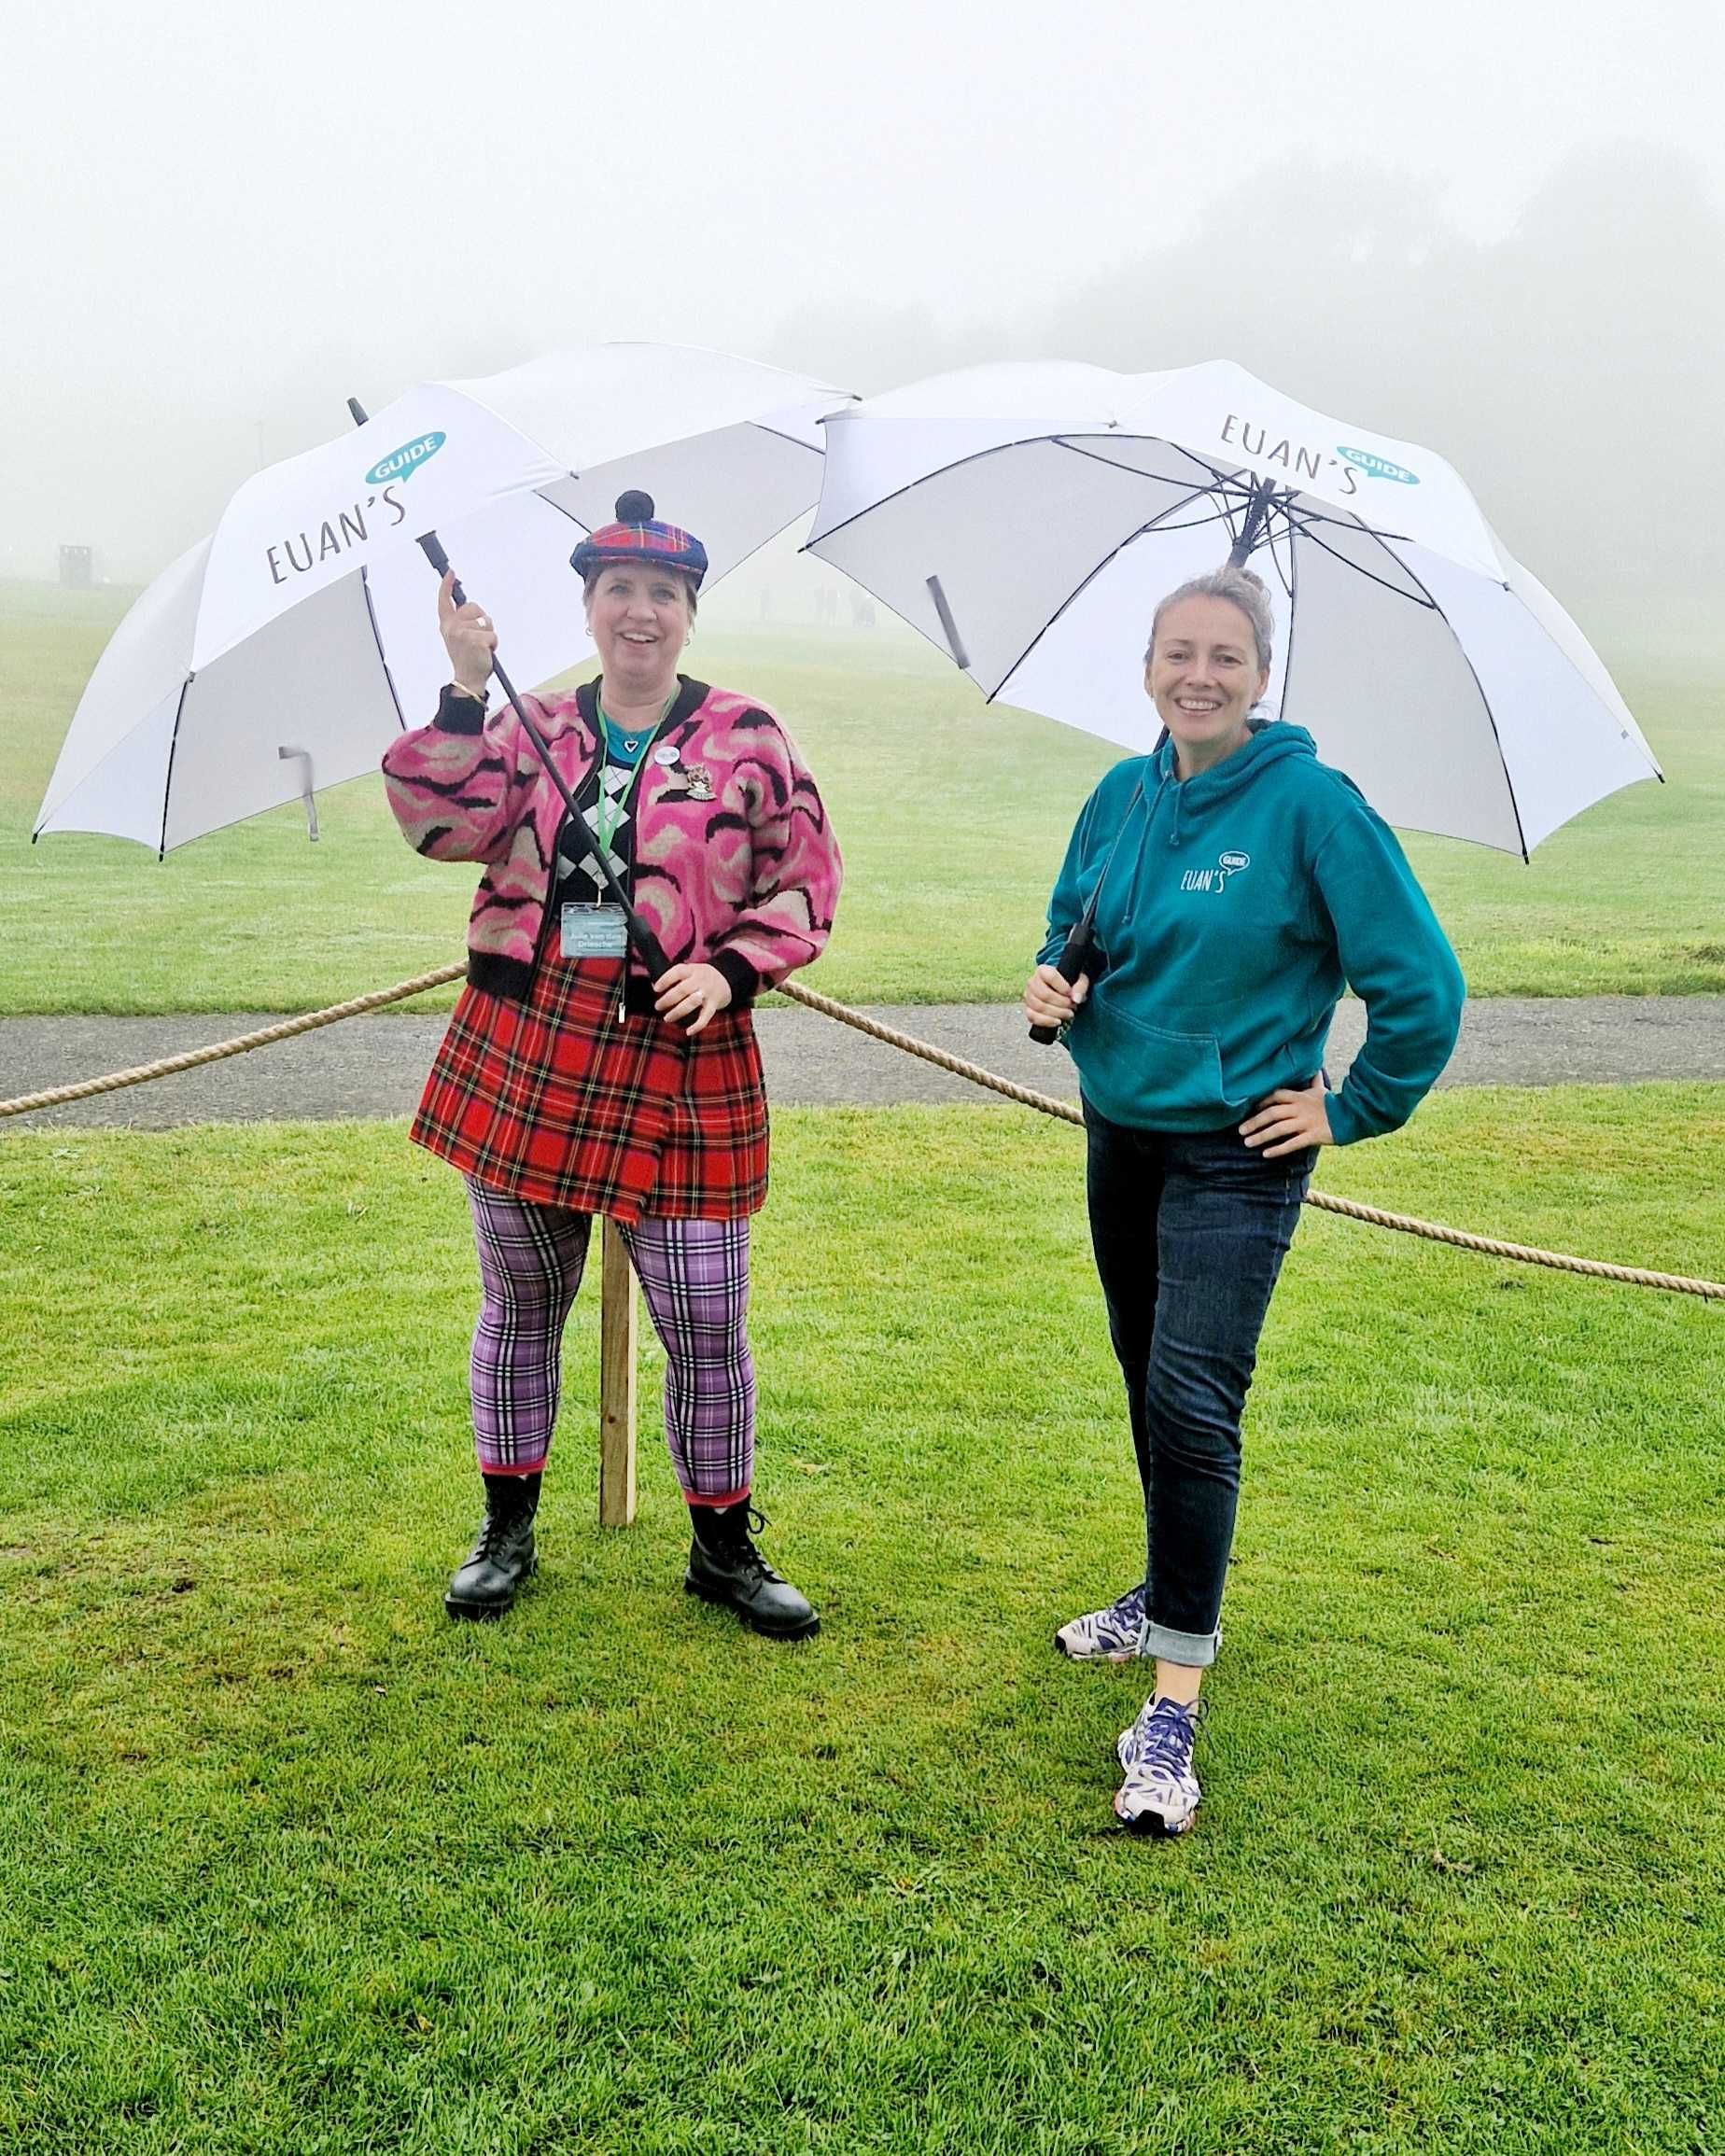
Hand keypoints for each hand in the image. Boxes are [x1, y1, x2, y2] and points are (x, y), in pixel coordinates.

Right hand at [437, 569, 496, 694]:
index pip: (444, 601)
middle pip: (474, 607)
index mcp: (446, 625)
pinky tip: (486, 653)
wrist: (468, 679)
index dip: (446, 585)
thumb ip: (462, 623)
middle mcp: (451, 627)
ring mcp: (462, 633)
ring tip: (481, 647)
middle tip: (478, 638)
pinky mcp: (475, 639)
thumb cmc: (467, 658)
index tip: (451, 572)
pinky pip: (492, 634)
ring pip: (486, 621)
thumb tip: (472, 609)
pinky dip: (494, 643)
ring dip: (489, 634)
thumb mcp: (459, 637)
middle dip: (482, 619)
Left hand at [653, 962, 732, 1034]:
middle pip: (682, 990)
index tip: (656, 989)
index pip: (677, 972)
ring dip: (677, 1012)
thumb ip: (675, 977)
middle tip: (657, 1007)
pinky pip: (705, 1017)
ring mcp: (707, 993)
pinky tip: (688, 1032)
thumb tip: (654, 986)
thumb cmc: (700, 977)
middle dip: (668, 999)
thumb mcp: (690, 971)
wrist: (726, 980)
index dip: (665, 980)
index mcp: (692, 970)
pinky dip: (697, 1026)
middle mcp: (700, 980)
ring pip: (691, 1003)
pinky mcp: (713, 1005)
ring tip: (667, 1018)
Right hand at [1023, 963, 1089, 1030]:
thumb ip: (1080, 987)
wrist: (1062, 993)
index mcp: (1043, 970)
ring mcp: (1028, 996)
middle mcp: (1032, 982)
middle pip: (1044, 995)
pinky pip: (1032, 1017)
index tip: (1071, 993)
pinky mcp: (1028, 1009)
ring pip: (1039, 1007)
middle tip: (1073, 1006)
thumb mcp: (1080, 981)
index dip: (1062, 987)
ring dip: (1057, 1013)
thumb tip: (1076, 999)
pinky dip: (1046, 1021)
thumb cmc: (1070, 984)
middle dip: (1061, 1003)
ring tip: (1069, 1014)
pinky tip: (1058, 1021)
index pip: (1050, 977)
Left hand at [1240, 1074, 1331, 1158]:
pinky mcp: (1313, 1135)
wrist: (1354, 1115)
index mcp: (1300, 1096)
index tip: (1250, 1109)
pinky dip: (1278, 1149)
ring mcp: (1306, 1122)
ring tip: (1247, 1143)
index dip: (1261, 1102)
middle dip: (1254, 1122)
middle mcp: (1300, 1108)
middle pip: (1272, 1113)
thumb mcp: (1321, 1090)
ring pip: (1279, 1129)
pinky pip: (1292, 1143)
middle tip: (1240, 1130)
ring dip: (1261, 1136)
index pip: (1275, 1096)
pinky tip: (1266, 1154)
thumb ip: (1314, 1080)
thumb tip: (1315, 1066)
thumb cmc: (1334, 1104)